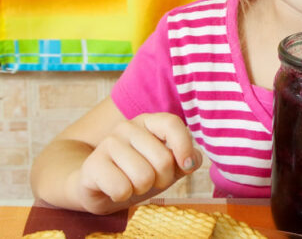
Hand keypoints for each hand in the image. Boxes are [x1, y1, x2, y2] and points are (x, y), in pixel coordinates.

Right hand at [71, 113, 201, 213]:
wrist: (100, 188)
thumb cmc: (140, 173)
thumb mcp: (169, 167)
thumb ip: (187, 160)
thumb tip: (192, 160)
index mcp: (149, 122)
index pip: (171, 124)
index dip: (184, 147)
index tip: (186, 167)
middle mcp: (127, 127)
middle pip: (163, 159)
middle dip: (162, 179)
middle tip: (150, 180)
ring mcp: (107, 143)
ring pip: (143, 177)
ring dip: (142, 189)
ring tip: (131, 184)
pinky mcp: (92, 165)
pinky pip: (122, 188)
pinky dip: (123, 196)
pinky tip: (115, 190)